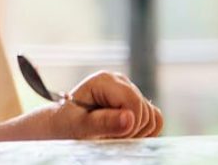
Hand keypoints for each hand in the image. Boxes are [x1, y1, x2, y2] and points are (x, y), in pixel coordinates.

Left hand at [47, 71, 163, 139]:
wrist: (63, 125)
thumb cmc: (67, 125)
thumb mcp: (80, 127)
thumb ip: (104, 123)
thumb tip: (130, 118)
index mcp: (104, 81)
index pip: (134, 103)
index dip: (128, 124)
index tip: (110, 135)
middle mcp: (119, 81)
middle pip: (145, 111)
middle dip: (130, 130)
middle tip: (107, 136)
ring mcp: (129, 91)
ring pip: (152, 117)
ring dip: (136, 132)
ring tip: (112, 134)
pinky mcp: (136, 102)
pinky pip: (155, 119)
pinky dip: (143, 131)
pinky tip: (123, 134)